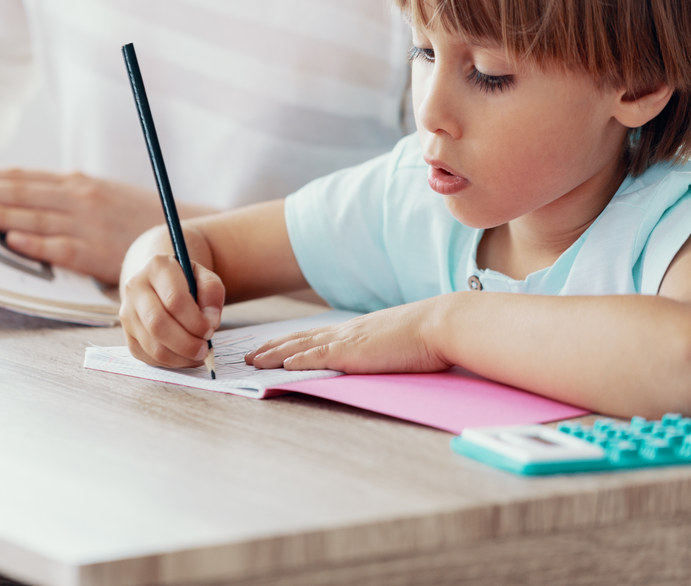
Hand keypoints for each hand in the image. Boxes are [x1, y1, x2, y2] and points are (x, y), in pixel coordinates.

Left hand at [0, 168, 211, 283]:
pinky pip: (61, 247)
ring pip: (35, 216)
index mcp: (75, 184)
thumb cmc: (133, 218)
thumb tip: (20, 201)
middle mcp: (78, 198)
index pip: (22, 178)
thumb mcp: (98, 197)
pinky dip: (36, 243)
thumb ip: (63, 197)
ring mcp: (87, 224)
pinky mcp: (97, 251)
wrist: (179, 233)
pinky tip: (12, 240)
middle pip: (21, 192)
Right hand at [119, 255, 224, 367]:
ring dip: (179, 357)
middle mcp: (135, 287)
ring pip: (152, 345)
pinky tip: (184, 356)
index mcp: (156, 267)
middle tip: (204, 349)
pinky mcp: (127, 333)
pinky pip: (148, 356)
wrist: (157, 282)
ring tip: (197, 354)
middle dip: (186, 343)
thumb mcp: (204, 277)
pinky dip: (170, 362)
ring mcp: (127, 311)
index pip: (174, 299)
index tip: (210, 329)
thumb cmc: (185, 281)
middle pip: (158, 324)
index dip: (195, 321)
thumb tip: (210, 321)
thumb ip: (212, 292)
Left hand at [245, 297, 451, 373]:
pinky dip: (296, 361)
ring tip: (252, 361)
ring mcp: (348, 341)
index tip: (271, 348)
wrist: (442, 324)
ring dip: (273, 355)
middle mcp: (346, 332)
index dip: (290, 343)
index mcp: (355, 330)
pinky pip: (317, 357)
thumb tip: (377, 357)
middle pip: (298, 339)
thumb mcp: (396, 342)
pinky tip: (280, 366)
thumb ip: (381, 349)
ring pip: (300, 347)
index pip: (314, 336)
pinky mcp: (353, 352)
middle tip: (248, 355)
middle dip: (271, 348)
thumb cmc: (428, 336)